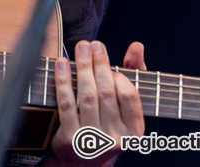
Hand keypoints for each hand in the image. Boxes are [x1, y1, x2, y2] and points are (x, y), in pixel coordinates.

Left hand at [44, 40, 145, 165]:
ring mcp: (92, 140)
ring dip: (83, 68)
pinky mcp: (71, 139)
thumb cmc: (107, 125)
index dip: (119, 77)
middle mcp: (116, 138)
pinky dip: (63, 81)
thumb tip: (137, 46)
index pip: (129, 97)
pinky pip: (66, 104)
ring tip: (81, 48)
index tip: (109, 63)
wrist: (82, 162)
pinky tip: (62, 64)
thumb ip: (133, 74)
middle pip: (106, 93)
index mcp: (134, 131)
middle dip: (99, 64)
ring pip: (87, 96)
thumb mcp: (124, 107)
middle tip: (94, 44)